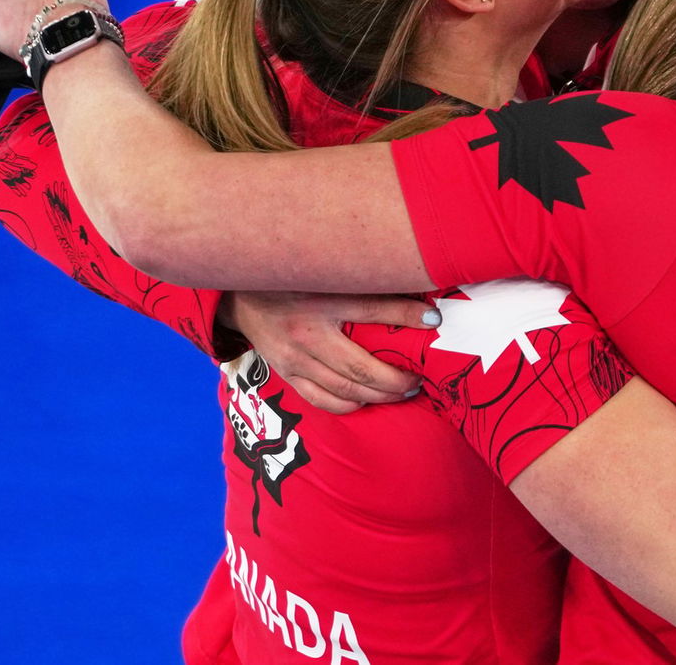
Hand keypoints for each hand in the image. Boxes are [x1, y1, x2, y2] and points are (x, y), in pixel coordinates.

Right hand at [223, 291, 438, 413]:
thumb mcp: (323, 271)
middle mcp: (305, 332)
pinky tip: (368, 399)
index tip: (435, 320)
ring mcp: (293, 358)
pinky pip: (321, 399)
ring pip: (344, 388)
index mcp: (319, 298)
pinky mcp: (285, 373)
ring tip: (405, 390)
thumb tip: (406, 281)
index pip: (372, 308)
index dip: (406, 315)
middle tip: (421, 377)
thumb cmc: (291, 279)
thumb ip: (359, 278)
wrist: (240, 296)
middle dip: (397, 377)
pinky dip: (349, 404)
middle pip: (361, 365)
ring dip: (380, 394)